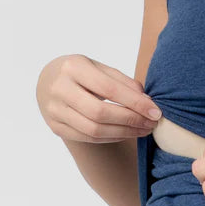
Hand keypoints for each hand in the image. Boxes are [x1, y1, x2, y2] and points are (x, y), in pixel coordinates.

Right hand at [36, 53, 161, 143]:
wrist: (48, 79)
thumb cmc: (82, 72)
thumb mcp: (100, 68)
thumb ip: (123, 82)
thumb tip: (147, 102)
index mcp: (73, 67)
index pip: (109, 89)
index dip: (135, 103)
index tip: (156, 112)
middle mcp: (59, 89)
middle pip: (100, 113)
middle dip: (131, 120)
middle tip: (152, 124)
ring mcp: (54, 110)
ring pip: (94, 130)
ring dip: (124, 133)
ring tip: (143, 130)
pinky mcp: (55, 126)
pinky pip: (88, 138)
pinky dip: (111, 138)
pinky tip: (127, 133)